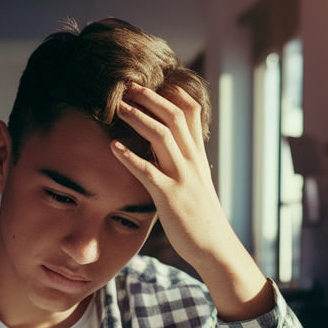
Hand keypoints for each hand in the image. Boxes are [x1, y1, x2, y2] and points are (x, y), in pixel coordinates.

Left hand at [112, 83, 273, 320]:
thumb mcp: (197, 183)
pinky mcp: (170, 196)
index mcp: (197, 155)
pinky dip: (129, 156)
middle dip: (150, 97)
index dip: (172, 93)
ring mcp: (182, 177)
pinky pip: (148, 171)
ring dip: (138, 117)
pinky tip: (113, 147)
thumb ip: (187, 163)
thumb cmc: (202, 217)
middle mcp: (192, 160)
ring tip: (118, 107)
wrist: (214, 246)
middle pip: (173, 115)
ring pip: (161, 135)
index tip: (153, 81)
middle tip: (129, 86)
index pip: (190, 112)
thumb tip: (178, 149)